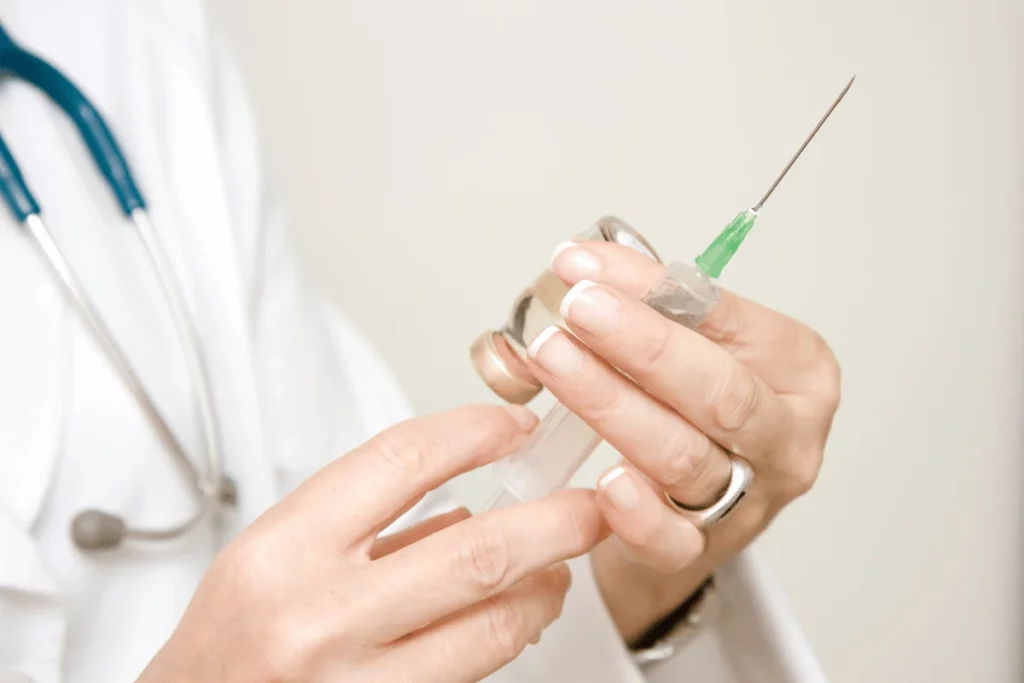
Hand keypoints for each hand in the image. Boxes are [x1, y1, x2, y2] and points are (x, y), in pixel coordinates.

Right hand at [138, 405, 606, 682]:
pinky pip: (473, 674)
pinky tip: (514, 620)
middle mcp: (320, 618)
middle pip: (477, 551)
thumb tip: (468, 503)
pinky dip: (508, 638)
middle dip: (556, 521)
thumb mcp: (273, 557)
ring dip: (545, 590)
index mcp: (284, 551)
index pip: (403, 461)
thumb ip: (368, 524)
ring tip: (557, 571)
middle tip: (592, 504)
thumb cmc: (224, 644)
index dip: (475, 433)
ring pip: (493, 626)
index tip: (514, 427)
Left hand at [525, 240, 839, 640]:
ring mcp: (751, 500)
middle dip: (643, 344)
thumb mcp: (697, 348)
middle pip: (719, 391)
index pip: (725, 316)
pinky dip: (638, 511)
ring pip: (683, 454)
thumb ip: (654, 310)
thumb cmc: (696, 412)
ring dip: (612, 403)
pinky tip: (604, 481)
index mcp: (797, 368)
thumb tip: (584, 266)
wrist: (696, 509)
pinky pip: (672, 538)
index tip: (583, 265)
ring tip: (554, 360)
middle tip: (578, 308)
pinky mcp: (703, 551)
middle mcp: (785, 436)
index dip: (651, 287)